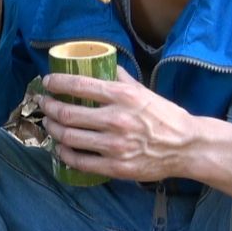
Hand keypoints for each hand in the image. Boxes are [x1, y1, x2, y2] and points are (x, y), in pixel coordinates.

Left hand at [40, 70, 202, 182]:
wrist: (187, 147)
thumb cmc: (166, 116)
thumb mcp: (145, 91)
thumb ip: (122, 78)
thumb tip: (104, 64)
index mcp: (122, 96)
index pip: (79, 85)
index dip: (57, 83)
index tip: (47, 82)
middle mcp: (116, 119)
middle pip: (67, 113)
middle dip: (49, 107)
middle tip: (43, 103)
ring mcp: (114, 145)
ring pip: (69, 137)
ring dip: (52, 129)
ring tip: (49, 124)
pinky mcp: (116, 166)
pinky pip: (80, 161)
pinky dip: (64, 153)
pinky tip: (60, 147)